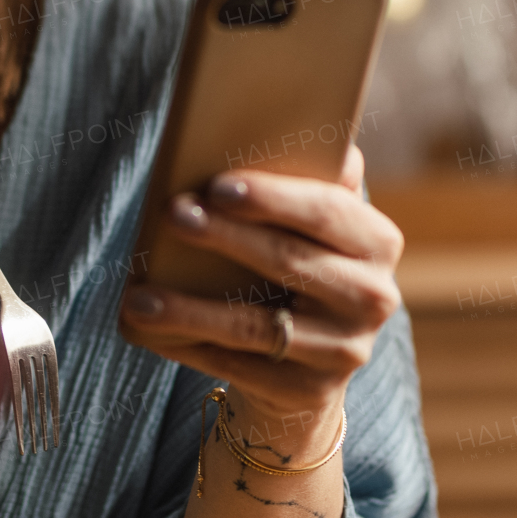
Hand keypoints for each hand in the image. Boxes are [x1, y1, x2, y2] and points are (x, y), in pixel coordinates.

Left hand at [118, 146, 401, 446]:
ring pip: (255, 325)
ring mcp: (345, 351)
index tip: (216, 185)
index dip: (272, 197)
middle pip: (289, 262)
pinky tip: (146, 331)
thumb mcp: (310, 224)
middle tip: (172, 214)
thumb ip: (303, 178)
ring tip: (139, 297)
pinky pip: (237, 366)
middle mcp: (374, 297)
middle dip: (225, 237)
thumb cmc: (297, 261)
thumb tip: (274, 125)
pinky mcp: (309, 392)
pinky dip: (186, 346)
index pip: (326, 211)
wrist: (312, 356)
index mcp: (377, 241)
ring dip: (190, 309)